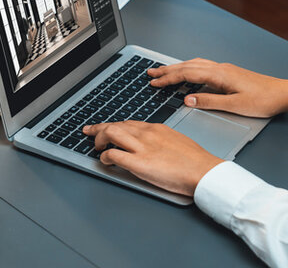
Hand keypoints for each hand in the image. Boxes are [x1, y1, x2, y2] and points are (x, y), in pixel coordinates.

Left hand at [83, 121, 222, 195]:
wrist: (205, 172)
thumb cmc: (196, 161)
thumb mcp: (176, 141)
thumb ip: (159, 140)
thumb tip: (149, 145)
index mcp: (156, 128)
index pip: (128, 123)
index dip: (113, 125)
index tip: (104, 127)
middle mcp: (146, 134)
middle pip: (115, 125)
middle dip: (98, 128)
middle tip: (88, 132)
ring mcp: (142, 147)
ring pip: (111, 133)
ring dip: (99, 139)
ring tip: (97, 147)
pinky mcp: (139, 163)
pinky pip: (113, 154)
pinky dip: (105, 157)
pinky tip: (106, 161)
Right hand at [148, 58, 287, 117]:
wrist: (284, 94)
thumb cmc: (264, 100)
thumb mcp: (235, 105)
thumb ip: (209, 101)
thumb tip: (188, 99)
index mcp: (219, 75)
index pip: (186, 75)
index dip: (168, 79)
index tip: (154, 83)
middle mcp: (220, 68)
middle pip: (187, 66)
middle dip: (167, 70)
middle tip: (150, 73)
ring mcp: (224, 69)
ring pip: (194, 64)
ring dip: (177, 67)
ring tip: (163, 71)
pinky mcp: (229, 72)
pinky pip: (202, 66)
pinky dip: (189, 67)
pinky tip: (188, 71)